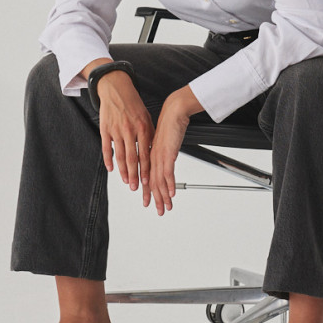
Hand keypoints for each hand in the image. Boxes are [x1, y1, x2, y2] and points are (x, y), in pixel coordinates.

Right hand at [95, 69, 154, 193]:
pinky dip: (108, 160)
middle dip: (135, 175)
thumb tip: (155, 150)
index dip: (146, 169)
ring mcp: (116, 130)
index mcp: (142, 127)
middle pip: (132, 158)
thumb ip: (150, 134)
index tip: (148, 181)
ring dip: (123, 171)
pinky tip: (111, 169)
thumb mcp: (146, 117)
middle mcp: (129, 130)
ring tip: (126, 181)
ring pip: (119, 155)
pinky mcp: (105, 129)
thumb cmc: (132, 103)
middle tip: (136, 187)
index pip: (145, 153)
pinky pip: (107, 148)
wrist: (116, 89)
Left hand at [148, 86, 201, 215]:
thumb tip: (167, 158)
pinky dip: (170, 185)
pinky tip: (172, 193)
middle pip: (152, 183)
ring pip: (159, 181)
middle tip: (158, 211)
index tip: (148, 201)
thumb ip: (164, 151)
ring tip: (166, 207)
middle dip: (155, 198)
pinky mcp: (167, 153)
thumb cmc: (170, 123)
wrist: (173, 112)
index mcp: (150, 155)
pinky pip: (168, 172)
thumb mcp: (165, 141)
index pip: (148, 177)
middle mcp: (153, 157)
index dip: (148, 191)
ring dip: (163, 196)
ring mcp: (159, 156)